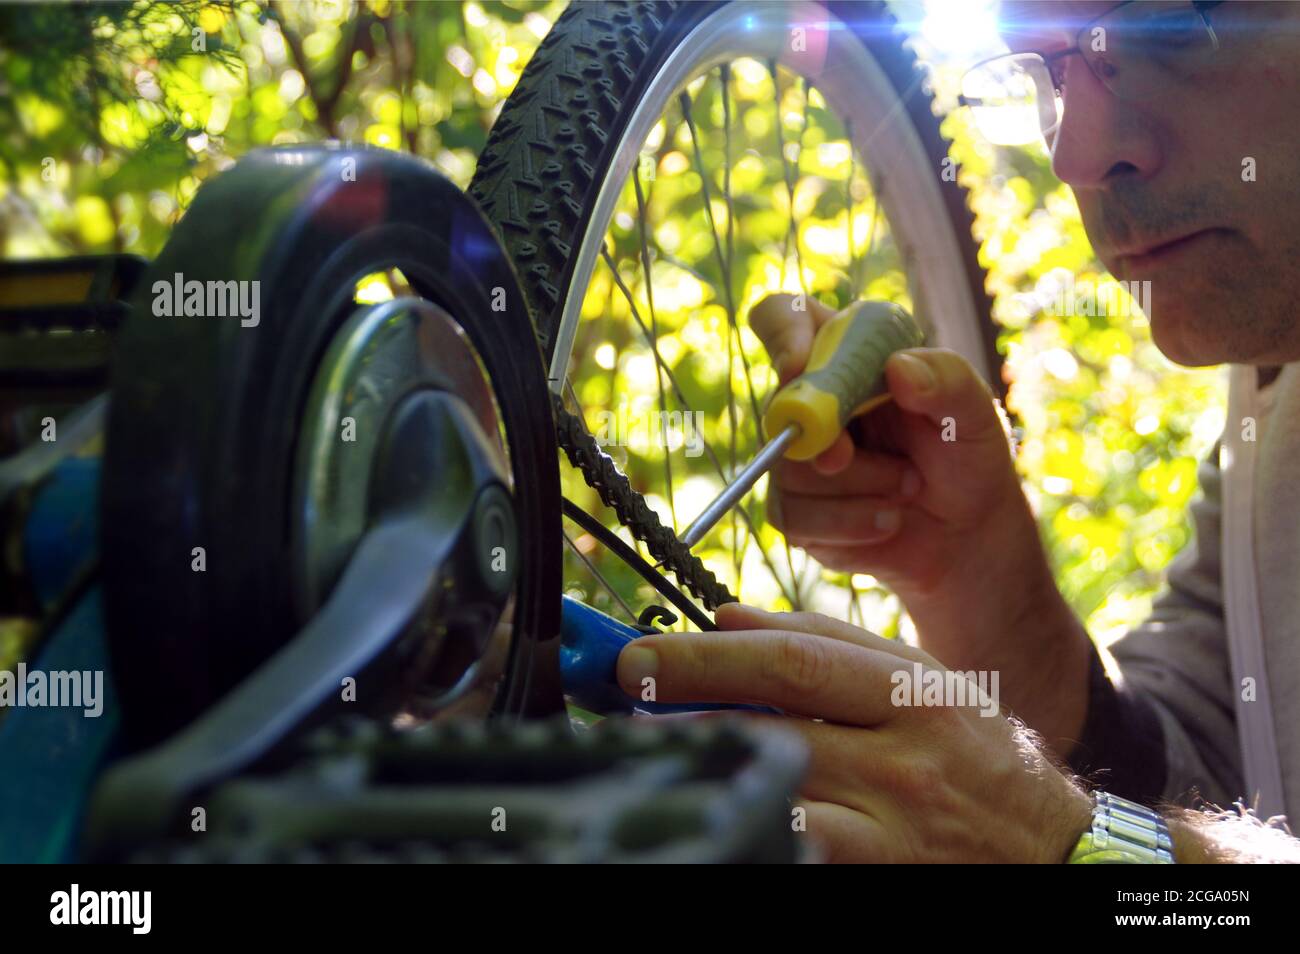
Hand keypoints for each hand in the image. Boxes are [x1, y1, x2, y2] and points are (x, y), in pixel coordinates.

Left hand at [617, 603, 1093, 862]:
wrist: (1054, 853)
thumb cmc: (980, 756)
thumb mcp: (925, 680)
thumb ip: (829, 639)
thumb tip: (727, 614)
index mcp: (913, 693)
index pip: (792, 661)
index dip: (704, 656)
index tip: (639, 654)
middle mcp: (904, 758)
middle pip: (770, 725)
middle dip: (684, 707)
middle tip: (623, 697)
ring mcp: (892, 829)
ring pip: (775, 791)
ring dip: (707, 766)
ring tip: (659, 747)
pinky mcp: (879, 877)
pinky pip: (797, 850)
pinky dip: (751, 823)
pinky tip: (719, 801)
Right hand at [750, 293, 1022, 593]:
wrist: (967, 532)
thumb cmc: (967, 456)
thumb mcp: (974, 410)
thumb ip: (946, 378)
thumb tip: (897, 368)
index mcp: (847, 355)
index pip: (785, 317)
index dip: (783, 334)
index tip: (800, 366)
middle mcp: (813, 401)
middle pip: (778, 405)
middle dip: (820, 436)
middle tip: (847, 455)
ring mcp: (798, 457)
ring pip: (789, 469)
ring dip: (859, 485)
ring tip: (908, 486)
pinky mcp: (796, 510)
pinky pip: (794, 519)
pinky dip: (849, 524)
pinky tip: (888, 521)